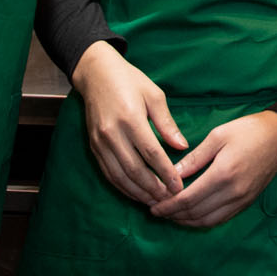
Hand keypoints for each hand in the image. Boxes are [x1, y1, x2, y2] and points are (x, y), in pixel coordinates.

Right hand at [70, 42, 185, 205]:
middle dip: (154, 188)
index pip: (151, 153)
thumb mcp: (154, 95)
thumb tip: (182, 146)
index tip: (179, 186)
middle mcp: (112, 133)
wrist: (97, 74)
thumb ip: (167, 123)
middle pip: (135, 170)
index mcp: (130, 118)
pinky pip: (108, 173)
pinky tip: (136, 193)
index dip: (166, 173)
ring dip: (138, 192)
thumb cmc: (130, 80)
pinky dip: (123, 187)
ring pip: (120, 176)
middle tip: (170, 199)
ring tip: (156, 202)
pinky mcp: (93, 147)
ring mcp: (100, 142)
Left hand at [151, 110, 276, 227]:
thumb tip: (172, 174)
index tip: (153, 207)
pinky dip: (203, 221)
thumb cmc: (248, 131)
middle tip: (157, 212)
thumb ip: (194, 158)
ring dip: (186, 221)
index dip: (168, 206)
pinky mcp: (247, 202)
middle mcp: (233, 192)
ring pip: (208, 221)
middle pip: (196, 213)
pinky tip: (192, 215)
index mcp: (223, 174)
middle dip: (173, 215)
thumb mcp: (218, 136)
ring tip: (171, 215)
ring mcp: (241, 200)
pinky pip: (221, 219)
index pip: (188, 199)